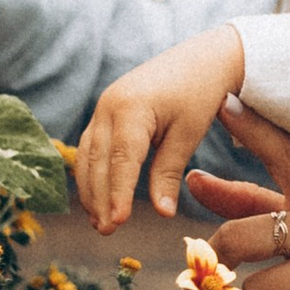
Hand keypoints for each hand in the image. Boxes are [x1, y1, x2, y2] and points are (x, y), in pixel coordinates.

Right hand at [74, 29, 248, 229]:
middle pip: (98, 160)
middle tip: (106, 231)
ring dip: (91, 189)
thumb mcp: (188, 134)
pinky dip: (92, 172)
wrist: (202, 58)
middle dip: (100, 198)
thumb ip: (169, 172)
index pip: (121, 160)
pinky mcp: (105, 110)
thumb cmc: (200, 93)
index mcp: (131, 108)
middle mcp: (109, 105)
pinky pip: (91, 146)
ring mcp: (103, 106)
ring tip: (99, 221)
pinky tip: (98, 196)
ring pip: (88, 155)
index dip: (117, 194)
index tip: (117, 223)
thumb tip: (163, 213)